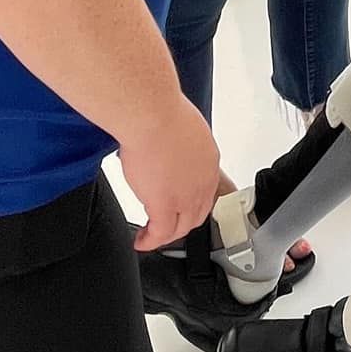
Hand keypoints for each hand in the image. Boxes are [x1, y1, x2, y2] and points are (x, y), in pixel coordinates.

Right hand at [120, 95, 222, 250]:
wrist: (152, 115)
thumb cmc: (160, 110)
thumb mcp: (176, 123)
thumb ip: (172, 136)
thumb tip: (159, 136)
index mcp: (207, 157)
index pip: (204, 187)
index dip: (191, 199)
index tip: (179, 202)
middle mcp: (203, 179)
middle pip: (197, 212)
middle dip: (182, 221)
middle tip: (166, 224)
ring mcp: (187, 195)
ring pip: (181, 226)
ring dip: (167, 234)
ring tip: (153, 237)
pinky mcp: (165, 206)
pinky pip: (161, 233)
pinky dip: (152, 241)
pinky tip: (142, 242)